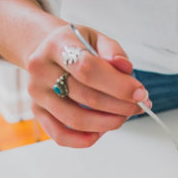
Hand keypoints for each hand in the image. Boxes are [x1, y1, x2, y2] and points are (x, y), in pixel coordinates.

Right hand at [26, 24, 150, 147]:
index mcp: (57, 45)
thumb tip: (126, 69)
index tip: (140, 93)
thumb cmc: (77, 47)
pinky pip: (60, 135)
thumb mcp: (96, 38)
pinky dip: (84, 140)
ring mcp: (37, 93)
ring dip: (107, 124)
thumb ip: (113, 51)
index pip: (87, 68)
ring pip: (75, 119)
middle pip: (86, 96)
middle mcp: (41, 69)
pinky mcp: (38, 112)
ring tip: (124, 116)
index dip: (118, 85)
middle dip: (120, 106)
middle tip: (138, 106)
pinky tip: (101, 132)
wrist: (47, 50)